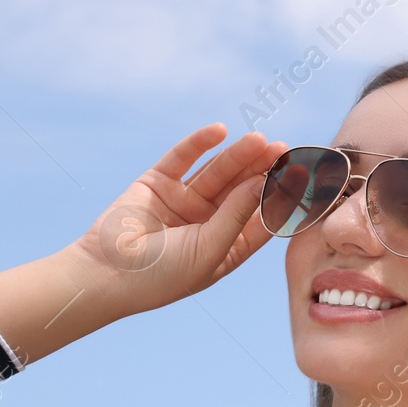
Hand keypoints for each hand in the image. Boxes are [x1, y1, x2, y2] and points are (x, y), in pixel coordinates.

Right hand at [73, 124, 288, 312]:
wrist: (106, 274)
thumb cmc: (161, 275)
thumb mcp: (209, 249)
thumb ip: (236, 214)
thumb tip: (264, 182)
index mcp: (225, 248)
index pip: (260, 220)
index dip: (280, 200)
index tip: (301, 180)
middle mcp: (207, 223)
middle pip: (242, 191)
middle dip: (262, 171)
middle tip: (283, 151)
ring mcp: (183, 202)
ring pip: (217, 173)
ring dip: (237, 156)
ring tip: (258, 140)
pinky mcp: (158, 183)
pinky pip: (182, 158)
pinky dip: (199, 143)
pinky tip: (220, 131)